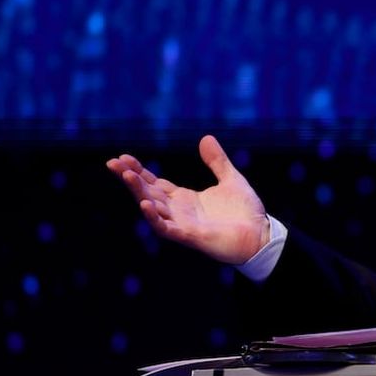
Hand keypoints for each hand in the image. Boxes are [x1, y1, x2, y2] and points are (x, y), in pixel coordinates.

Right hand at [106, 134, 270, 264]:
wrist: (261, 237)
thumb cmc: (245, 212)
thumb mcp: (231, 179)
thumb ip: (217, 161)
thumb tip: (205, 138)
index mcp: (185, 199)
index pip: (155, 183)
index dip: (138, 171)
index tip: (123, 157)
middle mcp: (179, 211)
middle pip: (148, 192)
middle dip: (130, 179)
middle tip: (113, 163)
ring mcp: (182, 224)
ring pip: (153, 208)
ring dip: (139, 193)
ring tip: (127, 176)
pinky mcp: (190, 236)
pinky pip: (167, 228)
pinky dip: (155, 217)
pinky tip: (145, 204)